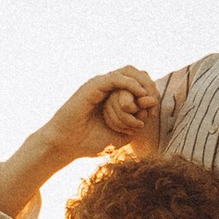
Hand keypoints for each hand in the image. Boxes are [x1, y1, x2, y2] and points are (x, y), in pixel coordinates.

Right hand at [0, 69, 157, 218]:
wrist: (67, 146)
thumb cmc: (90, 142)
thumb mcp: (121, 136)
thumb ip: (136, 124)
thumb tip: (149, 111)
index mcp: (113, 96)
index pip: (139, 83)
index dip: (150, 94)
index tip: (152, 113)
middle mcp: (107, 87)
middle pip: (136, 73)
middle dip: (149, 86)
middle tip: (152, 105)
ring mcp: (100, 84)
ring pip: (128, 72)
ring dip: (142, 84)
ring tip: (146, 99)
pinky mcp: (93, 86)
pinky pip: (117, 78)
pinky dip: (131, 84)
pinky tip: (139, 95)